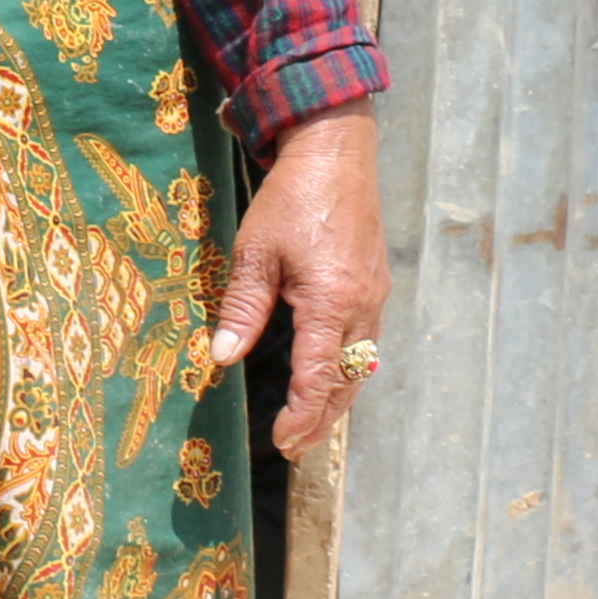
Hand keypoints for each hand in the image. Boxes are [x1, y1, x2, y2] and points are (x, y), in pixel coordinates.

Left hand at [207, 107, 385, 456]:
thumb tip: (222, 359)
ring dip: (337, 397)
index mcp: (332, 302)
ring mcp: (375, 294)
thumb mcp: (255, 253)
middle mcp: (362, 305)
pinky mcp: (376, 282)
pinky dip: (348, 367)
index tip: (283, 441)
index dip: (301, 416)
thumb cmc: (292, 198)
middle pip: (347, 380)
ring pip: (361, 363)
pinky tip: (331, 374)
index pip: (318, 377)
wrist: (335, 150)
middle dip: (322, 419)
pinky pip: (367, 339)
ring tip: (312, 424)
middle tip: (296, 447)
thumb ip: (242, 310)